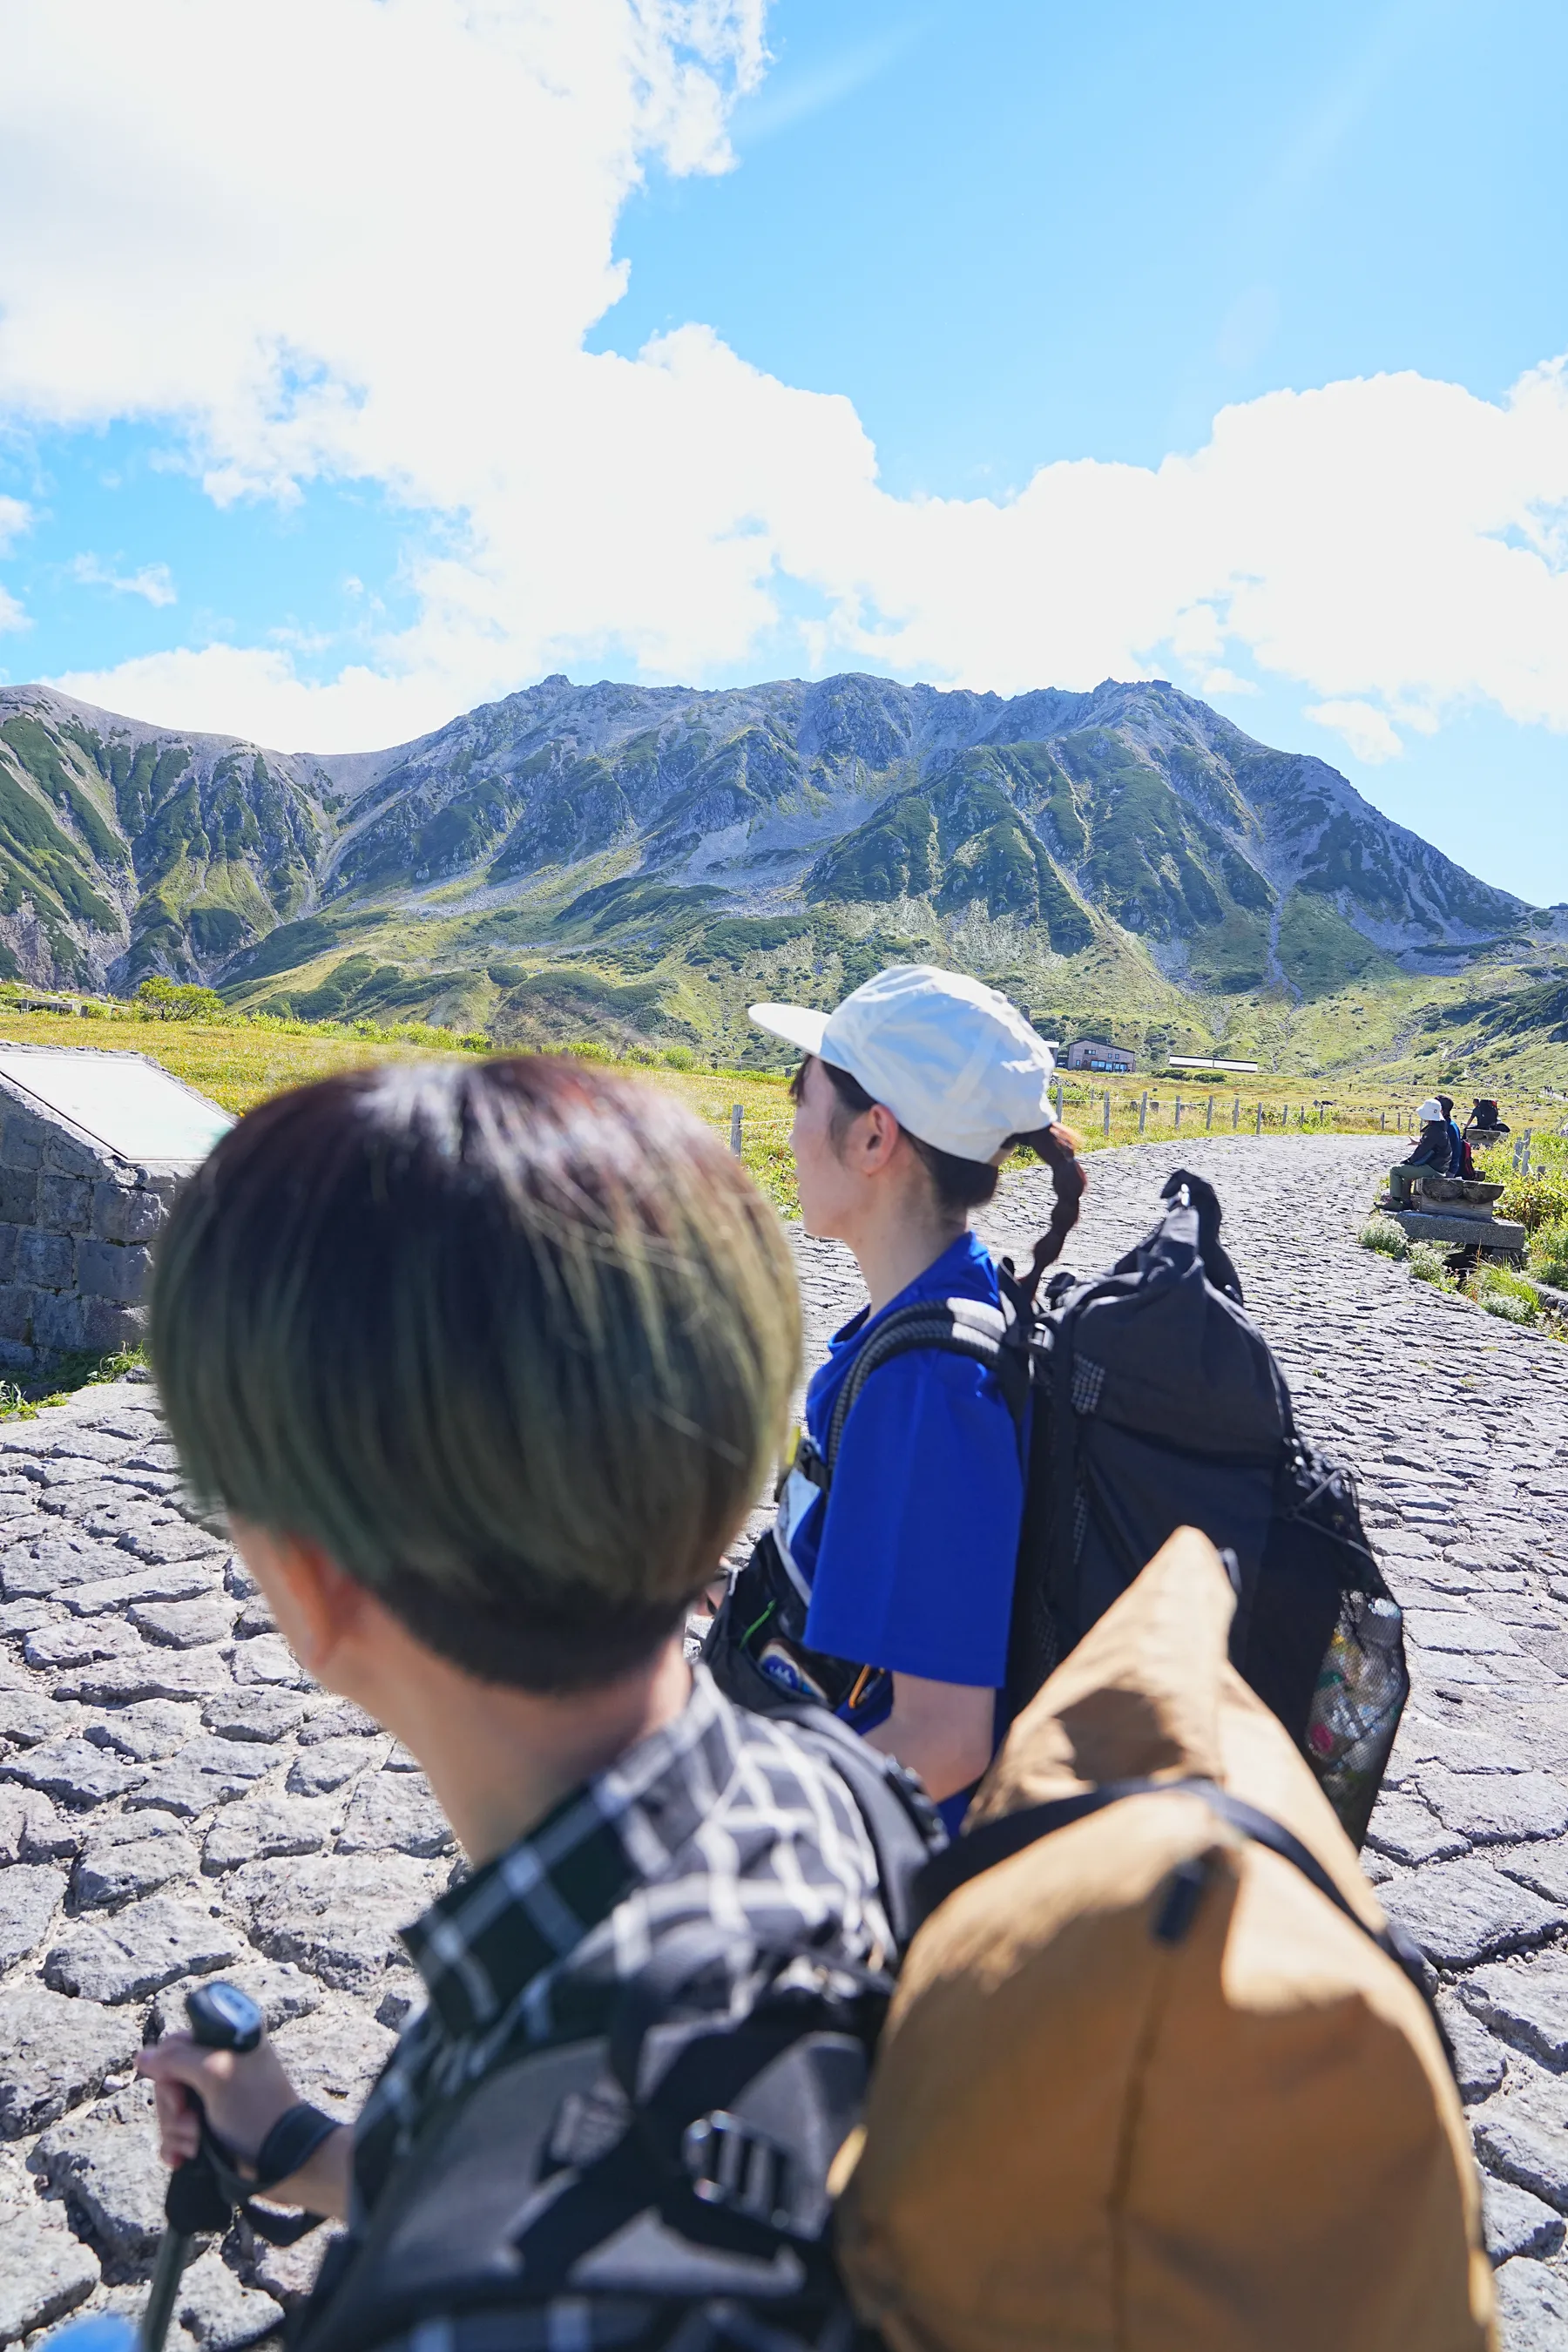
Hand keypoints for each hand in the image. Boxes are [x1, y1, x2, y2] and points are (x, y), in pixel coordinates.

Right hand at [136, 2030, 353, 2221]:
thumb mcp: (216, 2075)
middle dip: (173, 2110)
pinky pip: (175, 2135)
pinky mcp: (209, 2129)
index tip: (181, 2094)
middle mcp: (219, 2067)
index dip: (169, 2072)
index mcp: (226, 2043)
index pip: (174, 2047)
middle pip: (168, 2082)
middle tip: (193, 2124)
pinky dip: (175, 2147)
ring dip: (176, 2132)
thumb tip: (142, 2057)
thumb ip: (177, 2060)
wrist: (281, 2160)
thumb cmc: (254, 2110)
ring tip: (195, 2145)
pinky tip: (182, 2159)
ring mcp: (213, 2100)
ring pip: (170, 2111)